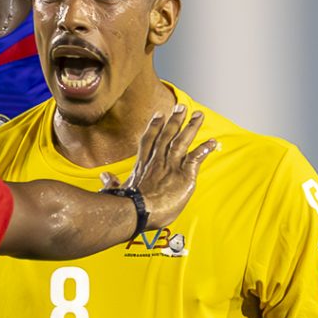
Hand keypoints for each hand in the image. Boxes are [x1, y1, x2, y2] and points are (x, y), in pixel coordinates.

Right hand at [124, 103, 219, 233]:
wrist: (138, 211)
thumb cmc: (126, 206)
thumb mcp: (116, 192)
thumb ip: (112, 183)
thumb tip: (104, 176)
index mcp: (142, 165)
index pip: (149, 141)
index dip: (155, 127)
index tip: (159, 115)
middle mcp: (158, 161)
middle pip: (167, 135)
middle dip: (175, 120)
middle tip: (181, 107)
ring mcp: (171, 166)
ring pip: (182, 141)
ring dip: (191, 127)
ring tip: (199, 115)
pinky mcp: (184, 175)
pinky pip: (196, 158)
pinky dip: (205, 149)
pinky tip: (212, 142)